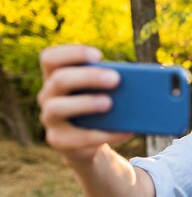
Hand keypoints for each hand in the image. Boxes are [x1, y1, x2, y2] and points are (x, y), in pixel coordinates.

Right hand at [38, 45, 131, 162]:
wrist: (88, 143)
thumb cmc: (98, 109)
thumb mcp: (102, 93)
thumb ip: (110, 83)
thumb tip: (138, 80)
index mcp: (55, 77)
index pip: (50, 58)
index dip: (72, 53)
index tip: (98, 55)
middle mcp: (47, 96)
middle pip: (59, 80)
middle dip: (88, 77)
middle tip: (115, 79)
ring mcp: (49, 120)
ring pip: (57, 108)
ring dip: (86, 103)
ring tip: (110, 103)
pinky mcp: (59, 141)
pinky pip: (80, 137)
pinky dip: (106, 134)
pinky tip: (127, 131)